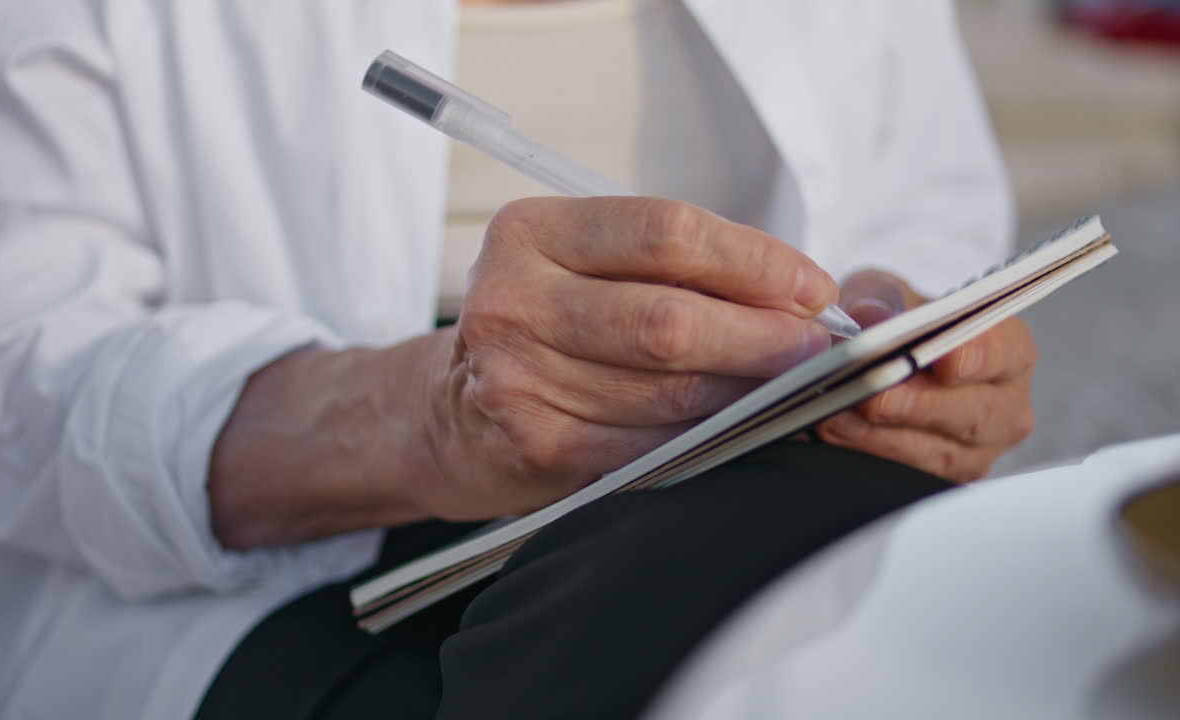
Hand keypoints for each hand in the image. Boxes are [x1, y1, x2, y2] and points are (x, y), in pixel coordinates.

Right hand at [209, 197, 836, 547]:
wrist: (448, 410)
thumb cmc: (542, 324)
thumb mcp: (580, 265)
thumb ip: (671, 266)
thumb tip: (796, 294)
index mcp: (532, 232)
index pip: (665, 232)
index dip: (754, 260)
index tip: (811, 287)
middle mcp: (513, 299)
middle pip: (670, 318)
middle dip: (764, 338)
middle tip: (819, 351)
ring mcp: (517, 377)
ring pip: (669, 392)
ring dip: (747, 396)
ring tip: (789, 390)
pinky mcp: (535, 444)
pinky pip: (650, 445)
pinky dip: (707, 440)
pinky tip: (738, 431)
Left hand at [815, 269, 1036, 481]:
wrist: (886, 354)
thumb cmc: (898, 318)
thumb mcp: (888, 294)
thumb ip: (882, 302)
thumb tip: (871, 320)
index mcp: (1010, 350)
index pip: (1005, 354)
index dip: (975, 357)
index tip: (944, 359)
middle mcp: (1005, 405)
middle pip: (971, 411)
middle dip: (917, 405)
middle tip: (873, 397)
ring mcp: (979, 449)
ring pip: (938, 452)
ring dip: (882, 435)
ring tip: (837, 415)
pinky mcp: (944, 478)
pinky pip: (909, 474)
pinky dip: (868, 452)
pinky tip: (835, 432)